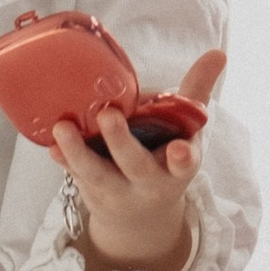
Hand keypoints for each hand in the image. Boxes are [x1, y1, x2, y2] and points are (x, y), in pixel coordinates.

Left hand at [54, 49, 224, 270]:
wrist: (140, 216)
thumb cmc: (165, 158)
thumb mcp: (188, 132)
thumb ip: (197, 92)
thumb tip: (218, 53)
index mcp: (177, 166)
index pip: (184, 164)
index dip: (182, 158)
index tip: (180, 150)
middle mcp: (148, 181)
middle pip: (135, 164)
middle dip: (121, 142)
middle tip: (108, 115)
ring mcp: (117, 189)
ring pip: (97, 174)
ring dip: (78, 151)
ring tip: (62, 127)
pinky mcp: (91, 190)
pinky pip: (74, 176)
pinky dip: (64, 161)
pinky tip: (52, 146)